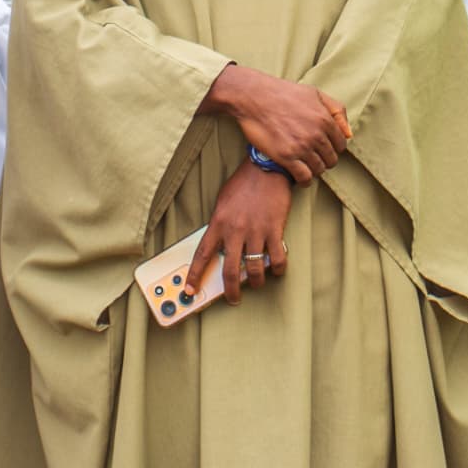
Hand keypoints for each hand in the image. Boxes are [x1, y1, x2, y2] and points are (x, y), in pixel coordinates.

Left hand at [187, 169, 290, 304]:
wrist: (266, 168)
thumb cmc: (243, 184)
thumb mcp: (222, 203)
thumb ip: (220, 226)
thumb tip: (220, 247)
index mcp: (218, 223)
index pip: (202, 255)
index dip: (195, 275)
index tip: (190, 290)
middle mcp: (235, 231)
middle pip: (229, 270)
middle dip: (230, 290)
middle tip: (233, 298)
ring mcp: (255, 231)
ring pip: (253, 269)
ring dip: (255, 282)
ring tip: (256, 283)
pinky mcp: (274, 230)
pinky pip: (276, 258)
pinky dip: (277, 268)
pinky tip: (276, 269)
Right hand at [202, 64, 349, 180]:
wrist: (253, 97)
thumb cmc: (283, 93)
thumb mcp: (315, 94)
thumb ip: (337, 111)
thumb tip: (349, 133)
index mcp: (325, 120)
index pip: (341, 145)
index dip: (333, 148)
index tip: (324, 148)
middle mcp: (316, 135)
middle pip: (331, 160)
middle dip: (324, 160)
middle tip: (313, 157)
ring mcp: (301, 147)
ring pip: (319, 170)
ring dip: (314, 170)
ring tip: (305, 165)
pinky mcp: (285, 157)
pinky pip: (304, 178)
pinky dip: (304, 181)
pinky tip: (300, 178)